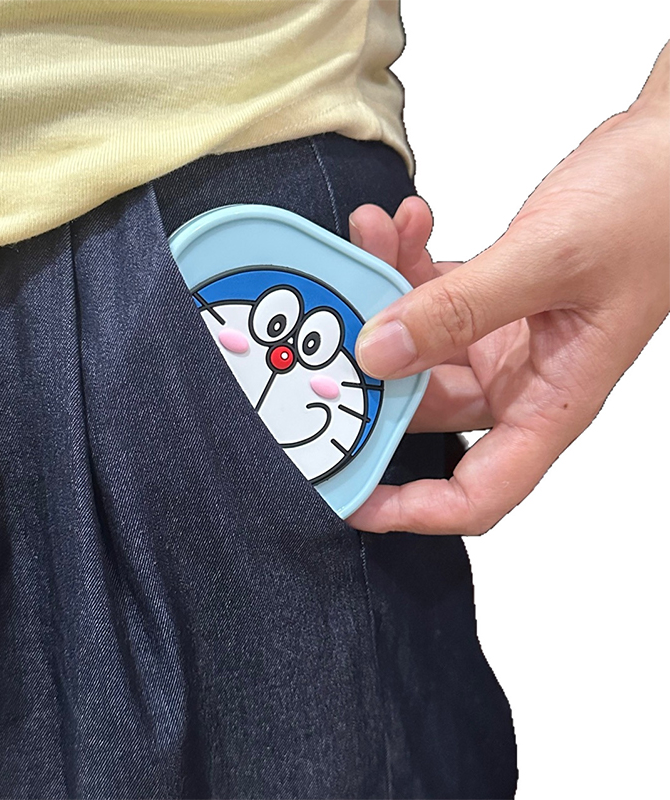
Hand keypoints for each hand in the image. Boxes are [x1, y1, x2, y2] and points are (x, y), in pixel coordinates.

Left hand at [347, 44, 668, 535]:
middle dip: (371, 370)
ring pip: (414, 345)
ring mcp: (501, 339)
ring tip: (372, 238)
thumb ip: (460, 309)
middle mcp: (521, 380)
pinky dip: (406, 264)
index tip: (349, 495)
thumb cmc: (648, 209)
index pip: (479, 493)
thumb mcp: (550, 260)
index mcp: (551, 401)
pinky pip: (427, 298)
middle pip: (423, 411)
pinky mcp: (489, 300)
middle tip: (329, 328)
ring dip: (384, 293)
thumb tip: (378, 353)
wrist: (667, 152)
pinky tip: (403, 223)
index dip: (413, 509)